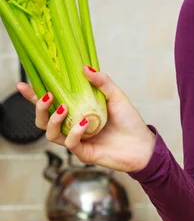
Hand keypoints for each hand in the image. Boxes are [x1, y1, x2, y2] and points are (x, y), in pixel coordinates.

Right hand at [17, 66, 155, 172]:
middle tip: (47, 95)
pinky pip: (70, 144)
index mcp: (77, 111)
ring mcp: (76, 140)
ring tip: (64, 107)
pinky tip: (84, 123)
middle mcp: (72, 125)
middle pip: (43, 120)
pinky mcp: (83, 153)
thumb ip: (101, 82)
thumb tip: (84, 68)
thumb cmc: (129, 120)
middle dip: (39, 108)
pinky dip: (74, 132)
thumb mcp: (116, 96)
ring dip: (53, 119)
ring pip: (51, 133)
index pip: (51, 103)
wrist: (143, 144)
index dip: (34, 95)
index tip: (23, 84)